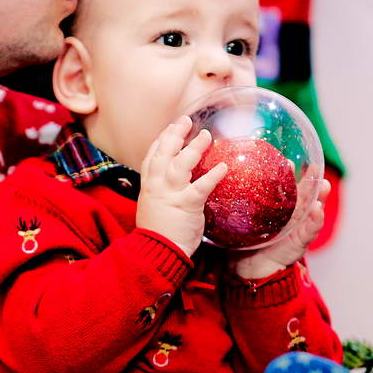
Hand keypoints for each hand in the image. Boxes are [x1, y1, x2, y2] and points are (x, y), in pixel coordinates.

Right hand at [133, 117, 227, 256]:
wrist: (156, 252)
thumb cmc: (158, 234)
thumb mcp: (154, 209)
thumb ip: (162, 195)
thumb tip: (175, 188)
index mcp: (149, 186)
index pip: (152, 157)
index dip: (161, 140)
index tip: (170, 128)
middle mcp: (157, 186)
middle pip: (164, 153)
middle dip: (174, 134)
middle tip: (186, 120)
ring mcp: (170, 194)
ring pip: (181, 164)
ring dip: (194, 148)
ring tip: (206, 135)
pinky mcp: (186, 205)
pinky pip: (201, 186)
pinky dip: (213, 176)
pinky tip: (224, 167)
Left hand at [231, 169, 331, 280]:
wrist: (249, 267)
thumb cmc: (244, 241)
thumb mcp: (241, 218)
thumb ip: (235, 202)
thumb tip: (218, 178)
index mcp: (278, 209)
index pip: (285, 188)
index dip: (288, 174)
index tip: (286, 160)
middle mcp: (291, 216)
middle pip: (304, 195)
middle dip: (312, 181)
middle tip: (317, 167)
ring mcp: (298, 228)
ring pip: (312, 210)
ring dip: (320, 197)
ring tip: (324, 185)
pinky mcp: (300, 242)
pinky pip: (310, 230)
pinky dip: (315, 220)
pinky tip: (317, 209)